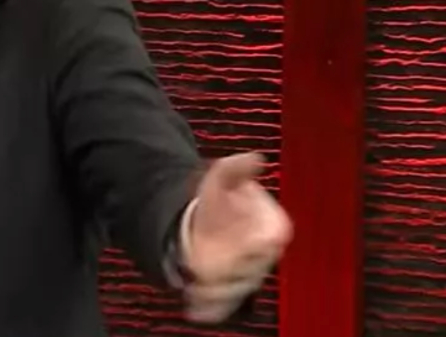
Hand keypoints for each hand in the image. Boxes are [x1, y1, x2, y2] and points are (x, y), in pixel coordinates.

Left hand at [182, 152, 291, 322]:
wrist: (206, 217)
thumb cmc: (221, 197)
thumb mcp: (224, 175)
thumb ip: (238, 167)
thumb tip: (256, 158)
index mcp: (272, 226)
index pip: (274, 238)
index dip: (262, 242)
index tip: (249, 241)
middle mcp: (263, 254)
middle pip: (254, 269)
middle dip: (234, 270)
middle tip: (210, 267)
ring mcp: (247, 273)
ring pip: (238, 288)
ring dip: (219, 292)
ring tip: (198, 289)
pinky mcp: (230, 286)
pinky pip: (224, 303)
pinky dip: (211, 310)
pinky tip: (195, 311)